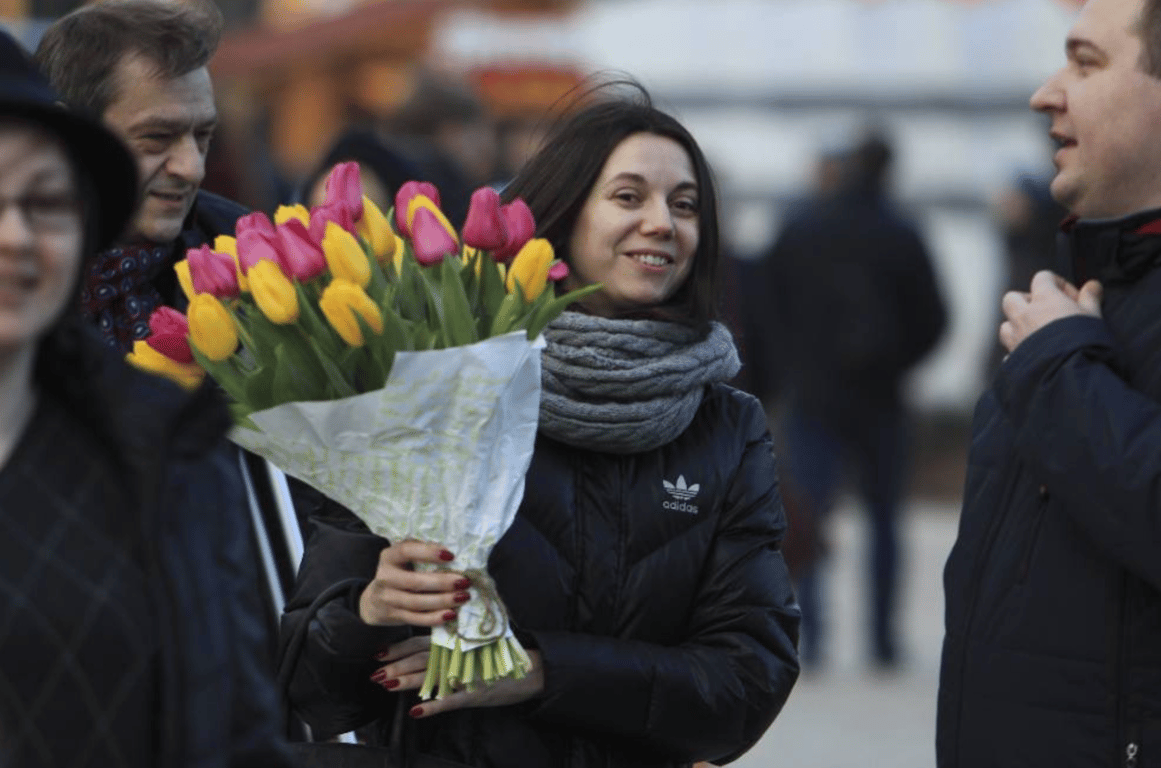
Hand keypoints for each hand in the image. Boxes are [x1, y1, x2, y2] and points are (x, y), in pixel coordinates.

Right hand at [358, 540, 471, 626]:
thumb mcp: (404, 559)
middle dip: (442, 582)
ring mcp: (387, 598)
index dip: (429, 552)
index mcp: (389, 557)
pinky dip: (435, 618)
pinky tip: (451, 614)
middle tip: (464, 581)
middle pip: (414, 581)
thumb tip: (452, 554)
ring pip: (417, 602)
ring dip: (443, 601)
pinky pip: (416, 618)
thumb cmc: (400, 573)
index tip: (451, 556)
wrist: (374, 601)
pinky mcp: (393, 616)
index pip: (407, 551)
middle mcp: (385, 577)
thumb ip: (421, 552)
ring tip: (463, 597)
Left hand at [370, 635, 544, 717]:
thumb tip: (426, 644)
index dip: (399, 648)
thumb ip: (452, 641)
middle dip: (396, 665)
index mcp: (456, 642)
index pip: (421, 643)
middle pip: (421, 659)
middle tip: (375, 672)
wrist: (532, 669)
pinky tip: (416, 711)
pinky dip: (433, 706)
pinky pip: (449, 701)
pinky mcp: (474, 694)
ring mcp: (466, 675)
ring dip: (406, 682)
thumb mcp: (474, 644)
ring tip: (386, 684)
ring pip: (430, 677)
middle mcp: (458, 655)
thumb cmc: (502, 656)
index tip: (379, 652)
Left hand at [999, 270, 1101, 353]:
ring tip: (1035, 332)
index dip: (1057, 283)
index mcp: (1044, 300)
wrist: (1068, 372)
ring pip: (1005, 324)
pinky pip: (1009, 351)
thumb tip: (1093, 286)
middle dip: (1026, 301)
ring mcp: (1016, 337)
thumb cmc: (1082, 342)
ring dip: (1017, 325)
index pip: (1042, 278)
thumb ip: (1090, 299)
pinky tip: (1032, 355)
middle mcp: (1024, 316)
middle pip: (1013, 298)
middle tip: (1046, 310)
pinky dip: (1018, 351)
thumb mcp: (1093, 316)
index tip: (1071, 297)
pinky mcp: (1014, 357)